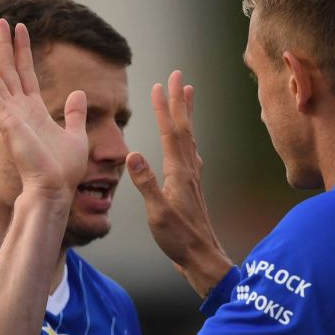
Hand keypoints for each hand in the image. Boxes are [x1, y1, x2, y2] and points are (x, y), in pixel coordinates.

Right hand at [0, 19, 87, 197]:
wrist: (55, 188)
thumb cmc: (64, 169)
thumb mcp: (76, 135)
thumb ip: (75, 114)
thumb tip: (79, 94)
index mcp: (34, 111)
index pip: (26, 74)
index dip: (23, 51)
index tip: (22, 29)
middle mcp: (19, 111)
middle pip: (8, 71)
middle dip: (4, 46)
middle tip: (1, 21)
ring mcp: (11, 115)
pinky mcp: (7, 122)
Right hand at [128, 70, 233, 296]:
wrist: (202, 258)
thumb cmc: (179, 238)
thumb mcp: (157, 212)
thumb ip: (146, 183)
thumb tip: (133, 155)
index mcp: (178, 173)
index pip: (170, 133)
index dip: (165, 108)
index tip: (160, 85)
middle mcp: (188, 170)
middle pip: (184, 128)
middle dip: (179, 101)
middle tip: (178, 76)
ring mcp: (192, 178)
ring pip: (189, 138)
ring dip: (187, 115)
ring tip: (188, 95)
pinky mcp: (191, 188)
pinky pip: (190, 152)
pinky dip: (188, 138)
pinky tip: (189, 141)